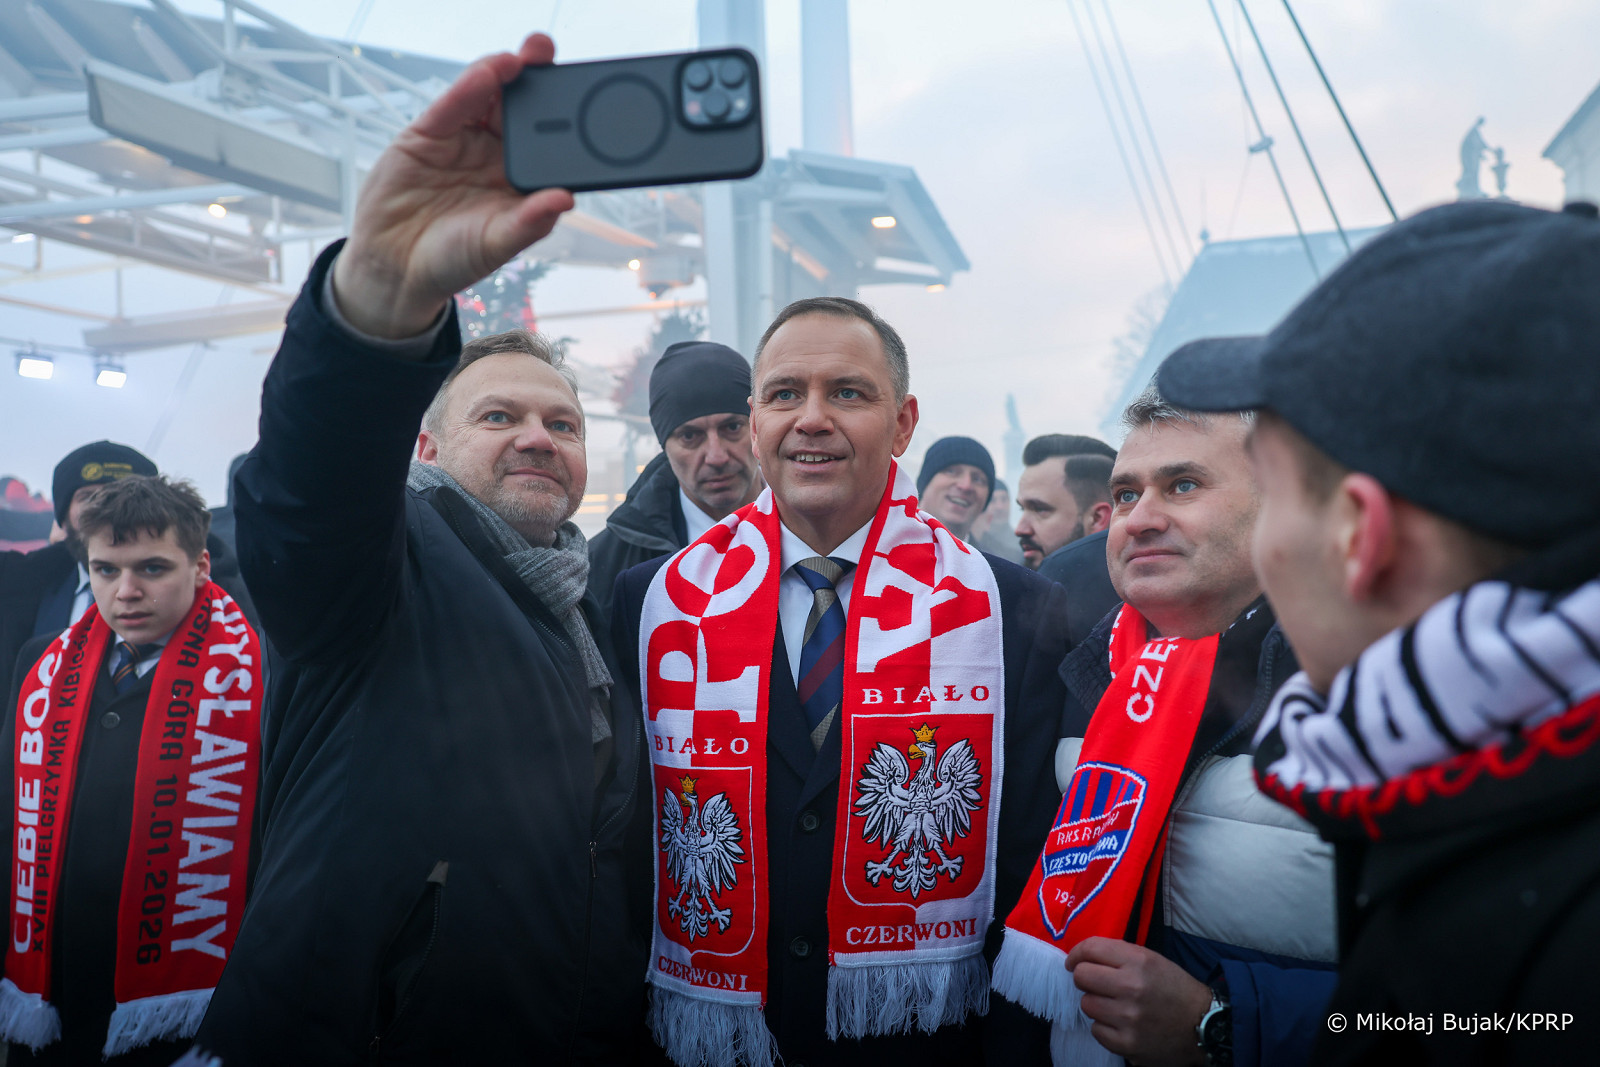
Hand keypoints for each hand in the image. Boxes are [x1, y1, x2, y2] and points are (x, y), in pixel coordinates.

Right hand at [331, 33, 576, 337]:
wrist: (394, 267)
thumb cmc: (452, 260)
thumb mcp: (497, 245)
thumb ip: (529, 223)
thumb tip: (565, 200)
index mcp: (521, 180)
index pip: (547, 142)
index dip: (562, 117)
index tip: (580, 97)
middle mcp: (495, 155)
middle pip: (519, 110)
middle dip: (535, 80)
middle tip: (546, 55)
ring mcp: (463, 141)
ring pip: (486, 99)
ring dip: (503, 74)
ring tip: (519, 60)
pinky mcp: (428, 135)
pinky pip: (451, 106)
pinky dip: (469, 87)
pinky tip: (486, 73)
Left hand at [1067, 937, 1211, 1065]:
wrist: (1204, 1024)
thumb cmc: (1175, 989)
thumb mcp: (1152, 960)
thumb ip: (1119, 955)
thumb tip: (1083, 957)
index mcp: (1139, 961)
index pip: (1090, 949)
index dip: (1076, 954)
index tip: (1073, 962)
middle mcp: (1132, 987)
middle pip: (1082, 977)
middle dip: (1085, 979)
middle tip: (1096, 984)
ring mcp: (1129, 1018)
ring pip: (1087, 1004)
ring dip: (1096, 1004)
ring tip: (1115, 1006)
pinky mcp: (1128, 1044)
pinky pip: (1096, 1030)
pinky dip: (1105, 1028)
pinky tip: (1120, 1024)